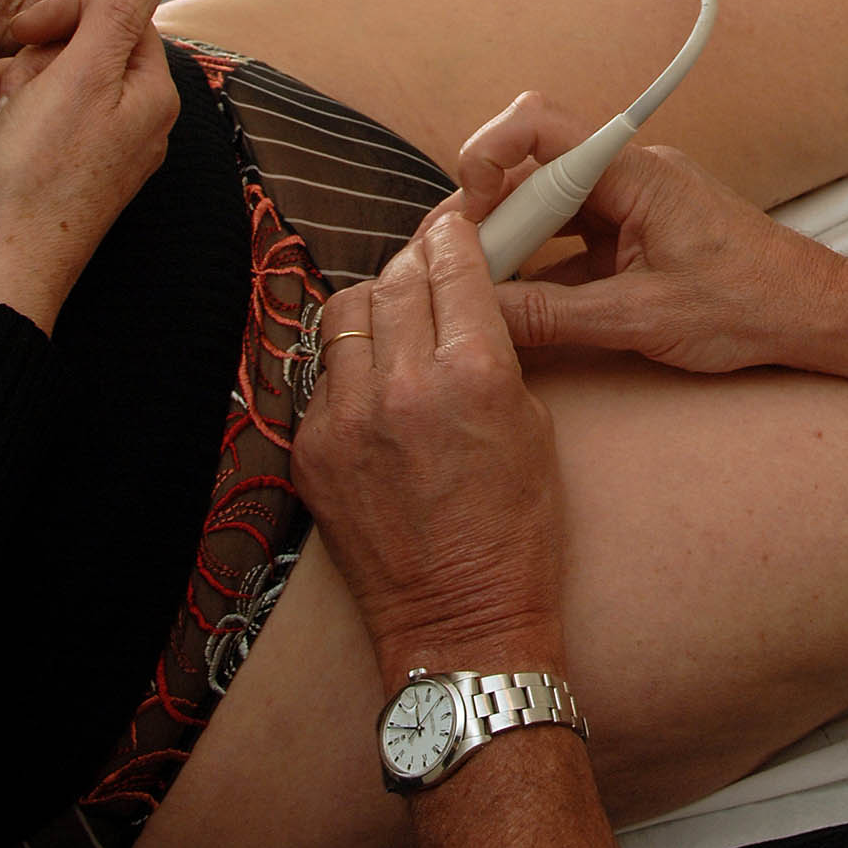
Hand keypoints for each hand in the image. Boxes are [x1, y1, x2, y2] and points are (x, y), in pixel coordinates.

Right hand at [0, 0, 179, 330]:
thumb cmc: (34, 178)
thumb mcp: (77, 78)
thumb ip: (118, 12)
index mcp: (153, 93)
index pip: (120, 15)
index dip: (65, 14)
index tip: (22, 30)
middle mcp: (139, 120)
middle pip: (82, 49)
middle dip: (31, 60)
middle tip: (2, 92)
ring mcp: (104, 149)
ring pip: (52, 83)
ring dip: (10, 89)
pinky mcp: (67, 172)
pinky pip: (39, 121)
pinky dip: (8, 120)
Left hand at [292, 212, 569, 688]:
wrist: (460, 618)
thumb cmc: (515, 529)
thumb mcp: (533, 423)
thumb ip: (495, 351)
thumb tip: (465, 300)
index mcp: (474, 373)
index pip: (453, 265)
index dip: (456, 237)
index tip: (456, 229)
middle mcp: (404, 386)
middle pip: (397, 278)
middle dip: (417, 263)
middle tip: (430, 267)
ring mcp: (349, 419)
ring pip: (347, 313)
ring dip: (376, 306)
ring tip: (396, 321)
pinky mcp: (313, 451)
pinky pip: (324, 374)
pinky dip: (350, 365)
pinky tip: (374, 383)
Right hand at [483, 110, 847, 376]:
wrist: (812, 315)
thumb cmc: (751, 305)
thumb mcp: (642, 318)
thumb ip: (555, 316)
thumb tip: (481, 315)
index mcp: (636, 174)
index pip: (541, 126)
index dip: (490, 156)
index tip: (469, 211)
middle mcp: (631, 176)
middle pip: (535, 171)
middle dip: (489, 216)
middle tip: (457, 267)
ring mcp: (633, 204)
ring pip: (550, 207)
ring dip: (512, 244)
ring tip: (478, 289)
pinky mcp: (636, 234)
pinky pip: (572, 237)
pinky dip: (542, 266)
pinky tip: (517, 305)